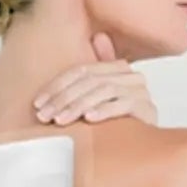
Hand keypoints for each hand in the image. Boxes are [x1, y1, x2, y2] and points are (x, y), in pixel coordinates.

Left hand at [33, 33, 157, 126]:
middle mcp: (130, 75)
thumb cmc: (118, 123)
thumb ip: (88, 78)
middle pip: (90, 80)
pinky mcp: (147, 108)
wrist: (144, 147)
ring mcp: (140, 91)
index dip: (57, 86)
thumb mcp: (96, 101)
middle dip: (63, 98)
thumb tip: (95, 38)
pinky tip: (88, 119)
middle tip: (45, 115)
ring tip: (61, 120)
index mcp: (116, 68)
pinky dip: (104, 110)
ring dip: (78, 106)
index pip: (81, 71)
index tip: (38, 103)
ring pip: (104, 90)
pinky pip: (123, 105)